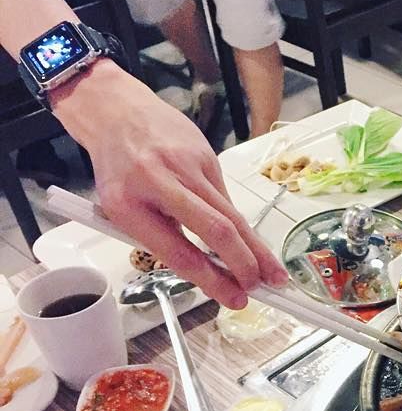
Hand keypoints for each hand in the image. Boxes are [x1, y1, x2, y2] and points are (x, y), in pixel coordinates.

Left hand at [51, 61, 288, 308]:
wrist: (119, 112)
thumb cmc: (118, 169)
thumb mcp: (122, 208)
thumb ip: (161, 236)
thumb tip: (208, 270)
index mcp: (128, 204)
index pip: (178, 251)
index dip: (211, 280)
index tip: (234, 299)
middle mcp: (160, 183)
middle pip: (216, 229)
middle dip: (244, 264)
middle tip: (261, 288)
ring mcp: (188, 167)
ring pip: (232, 215)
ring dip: (256, 249)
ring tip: (274, 274)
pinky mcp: (208, 157)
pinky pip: (227, 199)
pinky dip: (239, 225)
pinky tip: (248, 242)